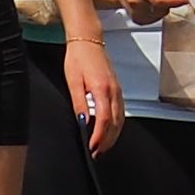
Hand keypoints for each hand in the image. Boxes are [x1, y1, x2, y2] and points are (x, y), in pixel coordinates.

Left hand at [62, 41, 123, 157]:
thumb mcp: (73, 81)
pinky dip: (117, 126)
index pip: (104, 120)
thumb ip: (79, 103)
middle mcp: (114, 91)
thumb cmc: (78, 59)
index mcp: (102, 89)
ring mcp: (118, 90)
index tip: (91, 147)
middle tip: (96, 153)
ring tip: (102, 147)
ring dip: (113, 136)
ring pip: (120, 119)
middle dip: (106, 141)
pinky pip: (121, 112)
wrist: (88, 41)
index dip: (98, 137)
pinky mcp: (117, 89)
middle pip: (115, 123)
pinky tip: (110, 132)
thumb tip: (82, 121)